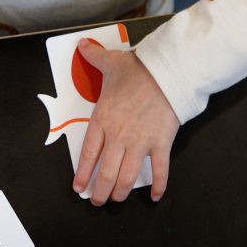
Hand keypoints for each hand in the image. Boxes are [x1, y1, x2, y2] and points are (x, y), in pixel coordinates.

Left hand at [72, 38, 179, 205]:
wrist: (167, 72)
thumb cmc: (137, 70)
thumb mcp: (110, 62)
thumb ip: (93, 57)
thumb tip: (81, 45)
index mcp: (103, 120)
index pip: (88, 154)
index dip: (82, 174)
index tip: (78, 188)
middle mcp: (119, 136)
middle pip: (106, 172)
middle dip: (100, 191)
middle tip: (97, 200)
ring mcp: (140, 142)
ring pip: (128, 177)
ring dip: (121, 192)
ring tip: (117, 200)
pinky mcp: (161, 143)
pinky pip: (160, 170)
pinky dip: (159, 186)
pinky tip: (157, 196)